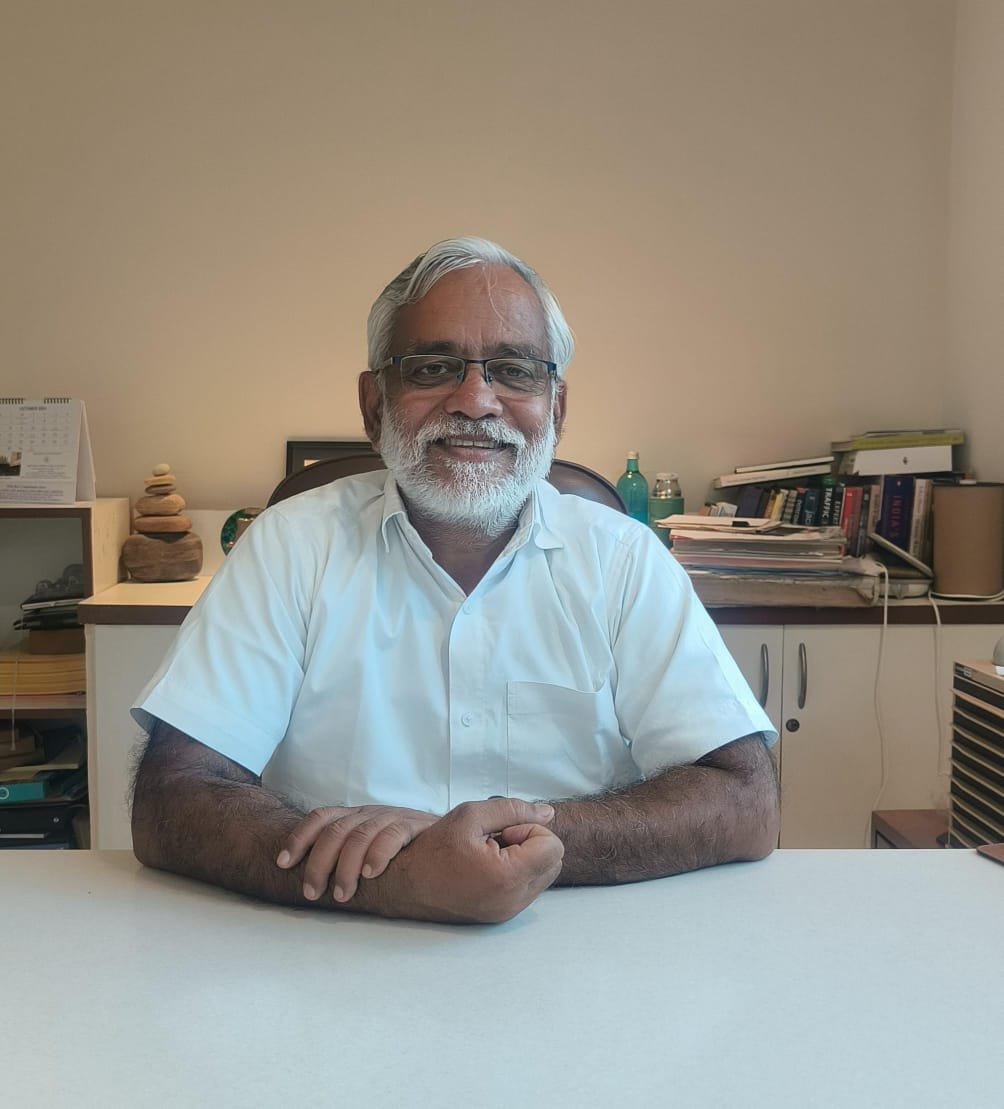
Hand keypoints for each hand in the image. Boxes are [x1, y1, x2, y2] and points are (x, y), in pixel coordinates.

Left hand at [276, 805, 439, 902]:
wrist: (451, 838)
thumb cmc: (403, 852)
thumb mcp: (369, 847)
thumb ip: (345, 854)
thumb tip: (309, 879)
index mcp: (355, 816)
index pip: (320, 818)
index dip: (298, 838)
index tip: (283, 864)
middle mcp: (370, 813)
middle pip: (335, 831)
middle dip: (318, 863)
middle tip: (313, 893)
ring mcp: (392, 817)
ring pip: (359, 834)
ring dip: (346, 867)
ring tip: (342, 894)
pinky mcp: (414, 825)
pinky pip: (392, 834)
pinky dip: (378, 853)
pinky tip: (372, 873)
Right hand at [384, 798, 563, 923]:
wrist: (404, 884)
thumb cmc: (433, 848)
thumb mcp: (471, 815)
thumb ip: (514, 809)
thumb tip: (548, 813)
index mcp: (506, 876)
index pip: (553, 846)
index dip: (529, 830)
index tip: (501, 832)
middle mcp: (511, 901)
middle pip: (553, 862)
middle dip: (530, 844)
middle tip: (496, 841)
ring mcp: (507, 912)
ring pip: (543, 875)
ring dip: (524, 858)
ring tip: (490, 853)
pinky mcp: (502, 916)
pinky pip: (528, 888)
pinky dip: (516, 872)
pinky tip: (488, 867)